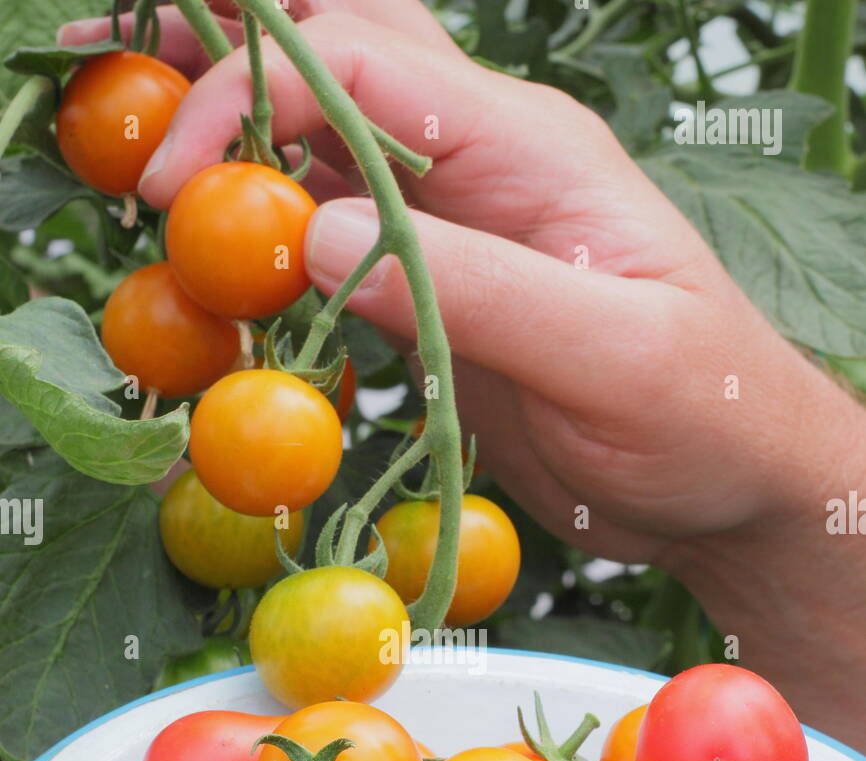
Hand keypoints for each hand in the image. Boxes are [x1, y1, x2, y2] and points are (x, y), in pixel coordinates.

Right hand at [61, 2, 865, 742]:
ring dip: (241, 154)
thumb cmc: (706, 413)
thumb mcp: (609, 353)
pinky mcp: (440, 293)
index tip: (180, 186)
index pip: (361, 69)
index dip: (252, 102)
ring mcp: (458, 227)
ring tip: (158, 190)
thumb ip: (476, 289)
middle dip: (230, 70)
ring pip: (328, 145)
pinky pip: (339, 239)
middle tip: (140, 121)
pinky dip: (273, 240)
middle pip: (337, 60)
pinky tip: (230, 266)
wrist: (734, 481)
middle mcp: (482, 164)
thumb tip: (319, 238)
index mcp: (526, 146)